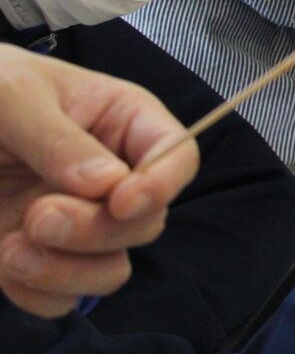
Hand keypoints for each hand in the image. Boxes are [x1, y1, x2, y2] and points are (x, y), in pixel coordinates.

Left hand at [0, 48, 198, 317]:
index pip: (178, 157)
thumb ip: (58, 138)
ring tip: (12, 249)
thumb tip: (106, 185)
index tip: (120, 201)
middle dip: (95, 231)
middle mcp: (114, 177)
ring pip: (111, 270)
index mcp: (125, 123)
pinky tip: (3, 260)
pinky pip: (61, 298)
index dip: (162, 185)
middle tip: (39, 217)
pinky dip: (35, 293)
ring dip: (67, 271)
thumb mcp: (15, 96)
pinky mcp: (43, 257)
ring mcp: (79, 221)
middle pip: (145, 223)